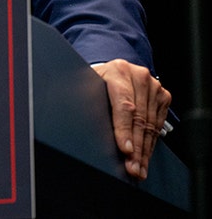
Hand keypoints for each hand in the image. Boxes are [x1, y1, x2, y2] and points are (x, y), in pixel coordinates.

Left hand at [92, 59, 170, 179]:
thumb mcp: (88, 86)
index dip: (124, 130)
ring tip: (139, 168)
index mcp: (118, 72)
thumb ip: (88, 101)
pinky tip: (145, 156)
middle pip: (140, 119)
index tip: (125, 150)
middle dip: (136, 148)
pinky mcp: (163, 96)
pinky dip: (151, 144)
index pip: (124, 106)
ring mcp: (154, 86)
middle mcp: (139, 77)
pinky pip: (158, 125)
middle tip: (132, 167)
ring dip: (145, 151)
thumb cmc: (97, 81)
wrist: (114, 71)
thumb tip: (77, 125)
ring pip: (151, 126)